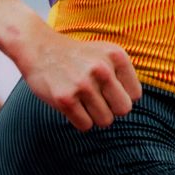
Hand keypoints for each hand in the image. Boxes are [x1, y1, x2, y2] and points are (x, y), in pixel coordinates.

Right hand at [18, 29, 139, 132]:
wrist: (38, 47)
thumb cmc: (77, 56)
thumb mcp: (105, 53)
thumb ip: (123, 74)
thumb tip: (133, 104)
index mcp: (116, 56)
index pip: (135, 95)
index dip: (122, 96)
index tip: (108, 88)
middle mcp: (102, 69)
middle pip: (123, 110)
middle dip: (112, 109)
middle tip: (97, 99)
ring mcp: (83, 84)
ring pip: (105, 121)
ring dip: (95, 116)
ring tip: (83, 100)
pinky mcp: (65, 99)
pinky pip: (85, 126)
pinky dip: (80, 121)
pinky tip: (72, 105)